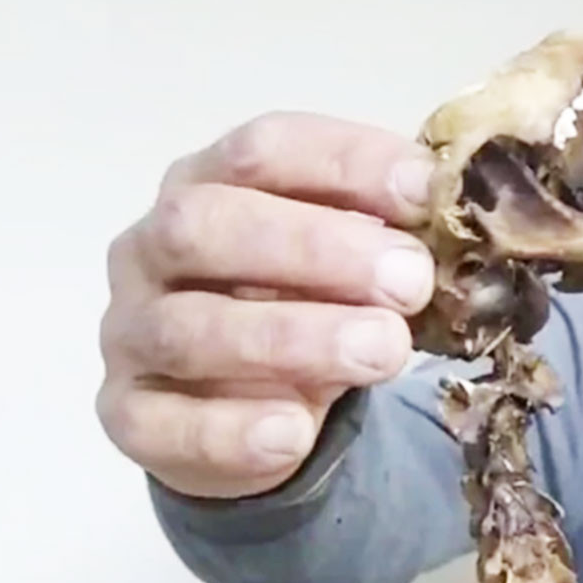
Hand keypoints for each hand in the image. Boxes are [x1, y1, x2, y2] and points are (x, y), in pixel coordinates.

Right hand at [97, 111, 435, 498]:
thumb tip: (451, 215)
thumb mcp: (347, 264)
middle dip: (316, 248)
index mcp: (210, 183)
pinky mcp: (131, 415)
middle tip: (410, 281)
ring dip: (292, 338)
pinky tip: (294, 433)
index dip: (345, 164)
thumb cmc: (305, 306)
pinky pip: (165, 424)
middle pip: (209, 225)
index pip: (264, 150)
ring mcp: (131, 332)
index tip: (424, 192)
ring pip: (188, 327)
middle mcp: (153, 248)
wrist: (249, 411)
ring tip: (384, 351)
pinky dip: (232, 430)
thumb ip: (385, 236)